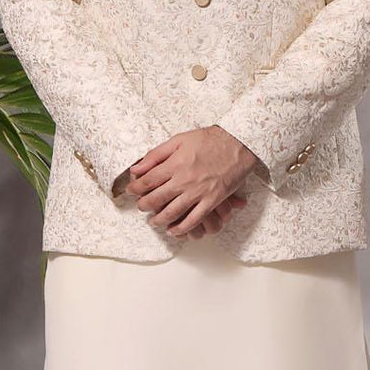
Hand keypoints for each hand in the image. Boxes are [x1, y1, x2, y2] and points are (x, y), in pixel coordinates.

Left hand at [122, 125, 258, 236]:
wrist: (238, 143)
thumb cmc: (210, 139)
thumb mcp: (179, 140)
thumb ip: (156, 154)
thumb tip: (136, 168)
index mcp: (175, 164)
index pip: (148, 181)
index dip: (136, 188)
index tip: (131, 191)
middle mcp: (184, 180)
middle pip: (156, 199)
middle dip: (144, 205)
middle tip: (141, 206)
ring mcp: (198, 192)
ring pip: (173, 212)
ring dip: (159, 219)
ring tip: (153, 221)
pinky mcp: (212, 201)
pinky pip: (194, 219)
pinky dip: (182, 228)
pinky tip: (174, 230)